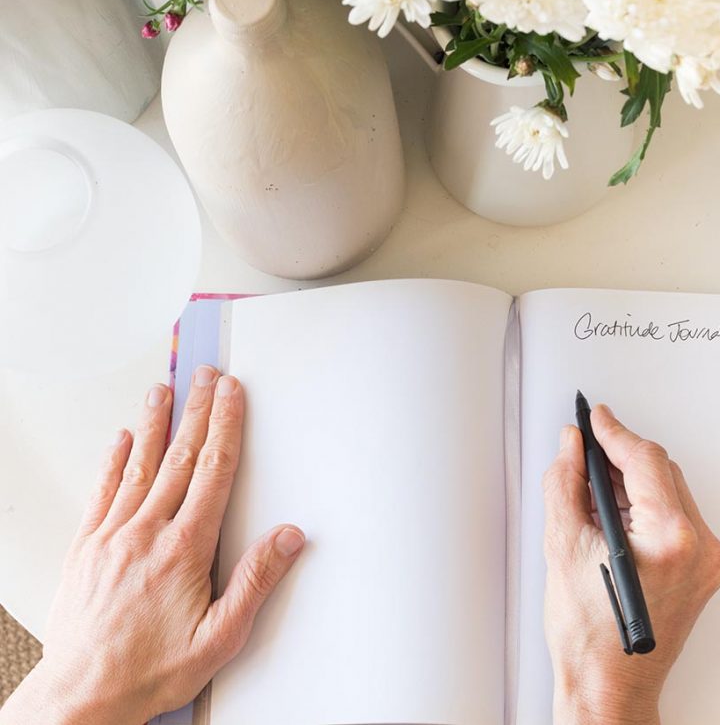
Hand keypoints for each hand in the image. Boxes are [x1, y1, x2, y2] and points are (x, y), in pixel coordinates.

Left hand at [0, 367, 304, 724]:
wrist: (83, 695)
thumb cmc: (151, 669)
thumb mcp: (221, 637)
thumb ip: (256, 581)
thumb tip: (288, 537)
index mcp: (184, 548)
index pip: (212, 471)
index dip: (226, 426)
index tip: (232, 393)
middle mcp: (146, 533)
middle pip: (179, 457)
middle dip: (198, 411)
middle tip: (206, 375)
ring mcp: (111, 537)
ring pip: (138, 466)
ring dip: (154, 424)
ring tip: (163, 390)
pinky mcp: (86, 548)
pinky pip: (102, 493)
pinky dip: (112, 462)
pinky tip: (120, 440)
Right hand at [542, 404, 719, 724]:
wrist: (609, 686)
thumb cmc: (590, 637)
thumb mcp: (563, 546)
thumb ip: (566, 483)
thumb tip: (572, 447)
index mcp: (671, 538)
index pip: (645, 461)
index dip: (614, 432)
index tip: (595, 418)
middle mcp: (700, 548)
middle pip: (662, 472)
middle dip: (622, 457)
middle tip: (587, 450)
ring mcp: (706, 562)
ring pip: (670, 493)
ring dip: (632, 481)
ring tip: (593, 485)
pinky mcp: (702, 571)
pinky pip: (675, 518)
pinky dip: (645, 506)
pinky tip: (614, 511)